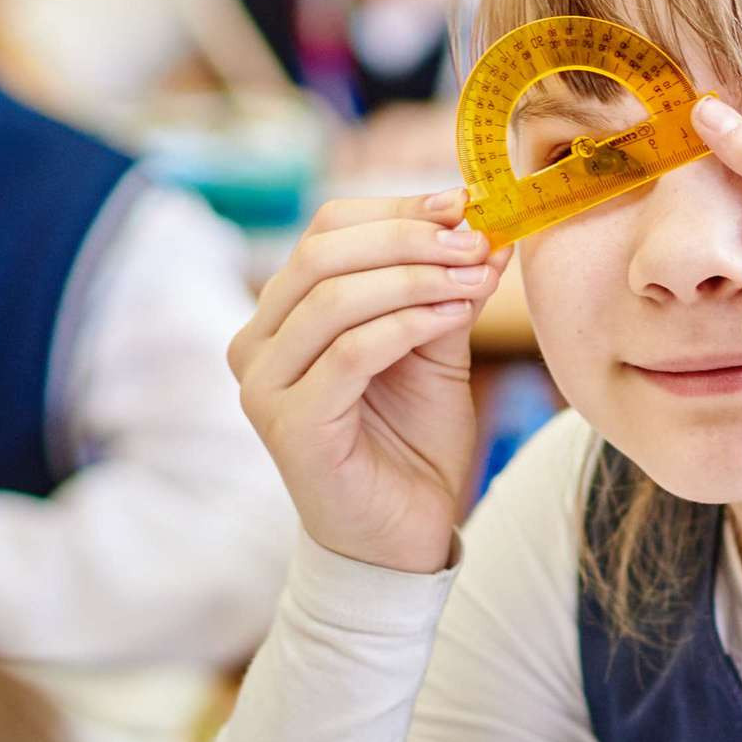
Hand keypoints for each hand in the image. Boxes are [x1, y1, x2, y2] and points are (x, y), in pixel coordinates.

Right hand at [229, 189, 511, 571]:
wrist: (402, 536)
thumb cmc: (412, 438)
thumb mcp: (436, 345)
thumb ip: (447, 286)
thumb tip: (485, 221)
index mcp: (282, 313)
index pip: (327, 229)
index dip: (399, 208)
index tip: (466, 204)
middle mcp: (256, 344)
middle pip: (324, 253)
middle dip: (410, 238)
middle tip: (475, 242)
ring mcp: (264, 387)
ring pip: (334, 298)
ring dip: (417, 278)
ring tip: (476, 279)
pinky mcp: (290, 427)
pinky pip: (350, 353)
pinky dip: (409, 324)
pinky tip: (454, 317)